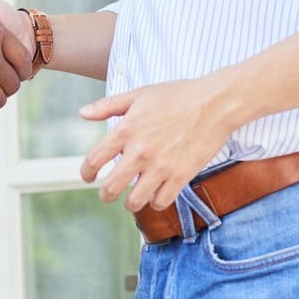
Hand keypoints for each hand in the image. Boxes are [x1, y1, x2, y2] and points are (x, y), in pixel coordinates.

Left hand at [78, 78, 238, 211]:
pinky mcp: (180, 176)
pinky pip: (160, 202)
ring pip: (134, 202)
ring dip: (130, 203)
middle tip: (108, 194)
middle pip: (110, 188)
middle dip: (105, 195)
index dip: (87, 172)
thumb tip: (83, 113)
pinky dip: (155, 203)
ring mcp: (160, 167)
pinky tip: (156, 195)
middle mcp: (140, 152)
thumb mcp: (139, 94)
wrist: (215, 104)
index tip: (89, 176)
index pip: (94, 160)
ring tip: (132, 199)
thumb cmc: (178, 96)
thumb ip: (108, 106)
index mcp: (126, 131)